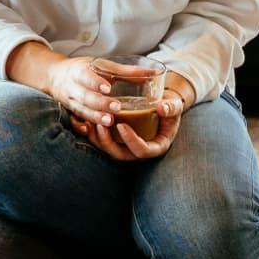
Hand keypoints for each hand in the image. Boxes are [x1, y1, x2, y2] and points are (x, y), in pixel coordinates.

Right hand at [44, 55, 123, 127]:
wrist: (54, 76)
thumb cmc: (84, 69)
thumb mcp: (101, 65)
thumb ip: (125, 72)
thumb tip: (152, 74)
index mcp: (79, 71)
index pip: (86, 76)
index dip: (96, 82)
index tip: (109, 88)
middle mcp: (72, 87)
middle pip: (84, 96)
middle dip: (100, 103)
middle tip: (116, 108)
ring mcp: (69, 101)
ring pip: (80, 110)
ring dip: (94, 116)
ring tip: (109, 122)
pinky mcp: (70, 111)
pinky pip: (73, 120)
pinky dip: (79, 126)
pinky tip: (87, 131)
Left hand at [68, 71, 192, 161]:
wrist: (162, 104)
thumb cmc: (169, 105)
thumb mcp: (174, 105)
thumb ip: (171, 107)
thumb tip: (162, 107)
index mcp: (156, 146)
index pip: (142, 151)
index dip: (130, 141)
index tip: (121, 125)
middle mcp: (139, 150)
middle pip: (120, 154)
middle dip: (107, 141)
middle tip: (100, 123)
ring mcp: (126, 146)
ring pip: (107, 149)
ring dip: (96, 138)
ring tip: (90, 120)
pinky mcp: (117, 140)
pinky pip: (101, 141)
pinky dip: (91, 132)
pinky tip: (83, 120)